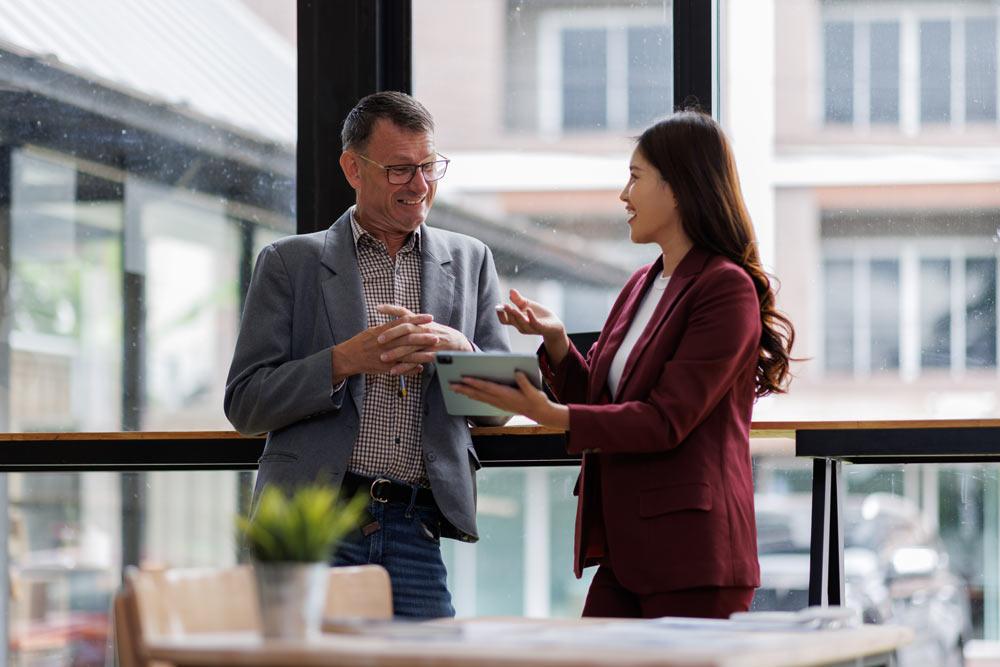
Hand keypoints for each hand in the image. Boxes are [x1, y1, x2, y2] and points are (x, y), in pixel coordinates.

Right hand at [331, 312, 434, 381]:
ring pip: (407, 355)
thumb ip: (388, 327)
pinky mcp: (385, 367)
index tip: (430, 317)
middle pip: (408, 339)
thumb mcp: (374, 330)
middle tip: (438, 336)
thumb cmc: (361, 342)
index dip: (417, 319)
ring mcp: (386, 356)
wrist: (349, 357)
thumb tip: (402, 321)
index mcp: (383, 331)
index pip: (403, 322)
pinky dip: (411, 368)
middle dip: (423, 337)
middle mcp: (386, 343)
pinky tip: (421, 367)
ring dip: (421, 354)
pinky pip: (401, 368)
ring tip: (435, 354)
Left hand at [375, 304, 472, 372]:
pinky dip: (404, 367)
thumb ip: (408, 317)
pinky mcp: (431, 355)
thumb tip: (391, 311)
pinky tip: (394, 371)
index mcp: (420, 321)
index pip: (404, 312)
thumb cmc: (436, 331)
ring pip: (410, 347)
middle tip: (379, 340)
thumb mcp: (424, 322)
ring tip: (383, 358)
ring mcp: (428, 342)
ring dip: (396, 353)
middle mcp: (424, 329)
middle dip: (392, 334)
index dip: (391, 309)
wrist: (457, 343)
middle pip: (407, 329)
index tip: (377, 308)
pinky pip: (416, 361)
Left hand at [449, 372, 568, 428]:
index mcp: (506, 394)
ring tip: (454, 388)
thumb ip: (524, 382)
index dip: (475, 382)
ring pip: (479, 397)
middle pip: (479, 393)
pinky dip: (474, 396)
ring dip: (466, 393)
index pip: (487, 387)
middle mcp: (500, 399)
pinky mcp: (499, 404)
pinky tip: (468, 394)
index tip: (464, 378)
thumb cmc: (536, 401)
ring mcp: (498, 403)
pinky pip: (483, 400)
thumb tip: (517, 372)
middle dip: (464, 388)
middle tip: (451, 385)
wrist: (539, 413)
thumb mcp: (533, 391)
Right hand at [496, 289, 568, 364]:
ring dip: (517, 315)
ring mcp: (531, 327)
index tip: (498, 306)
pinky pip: (534, 323)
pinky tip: (528, 310)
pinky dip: (531, 317)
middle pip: (512, 321)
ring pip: (521, 323)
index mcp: (516, 321)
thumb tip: (511, 290)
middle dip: (508, 313)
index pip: (504, 320)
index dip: (500, 314)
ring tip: (513, 308)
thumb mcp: (527, 305)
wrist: (553, 324)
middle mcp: (521, 326)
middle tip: (504, 306)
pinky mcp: (541, 327)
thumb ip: (518, 299)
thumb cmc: (538, 315)